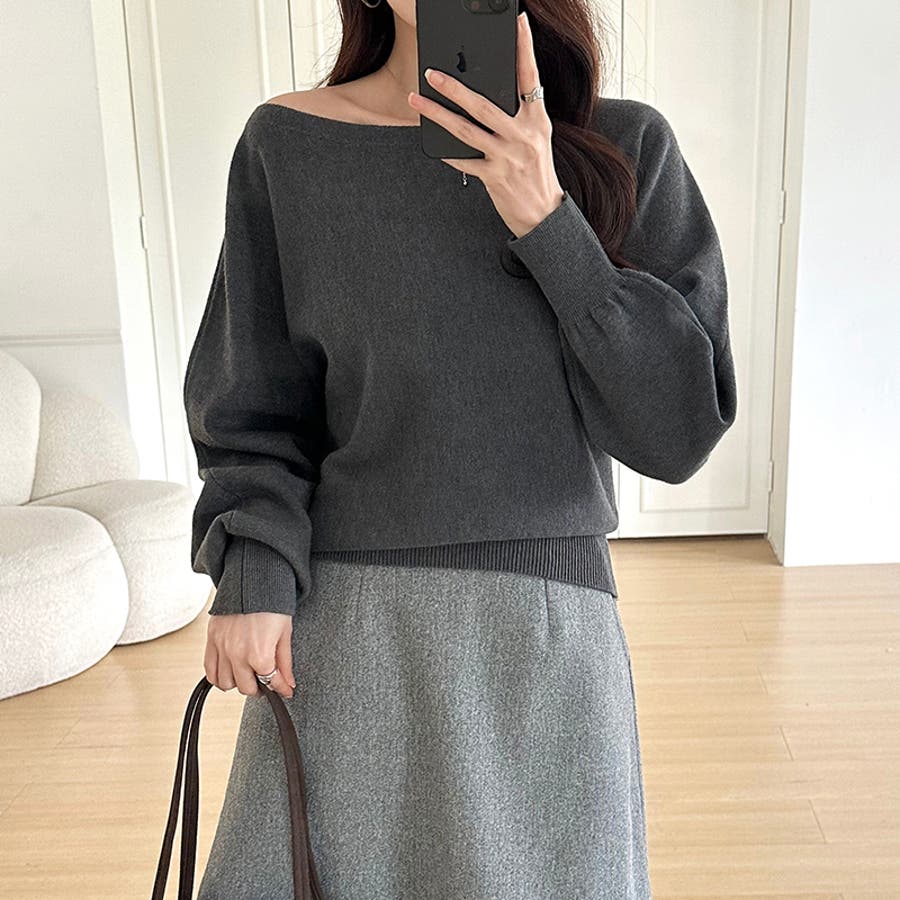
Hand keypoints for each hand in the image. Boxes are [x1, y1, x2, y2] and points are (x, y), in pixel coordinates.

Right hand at [205, 612, 295, 698]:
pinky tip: (230, 669)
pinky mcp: (211, 640)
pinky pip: (209, 670)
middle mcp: (238, 654)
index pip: (270, 683)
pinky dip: (219, 676)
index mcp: (260, 653)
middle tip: (265, 679)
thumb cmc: (271, 604)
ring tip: (247, 672)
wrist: (252, 581)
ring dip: (237, 682)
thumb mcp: (285, 633)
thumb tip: (288, 684)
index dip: (280, 688)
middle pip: (246, 688)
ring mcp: (222, 648)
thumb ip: (285, 663)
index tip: (285, 690)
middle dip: (259, 686)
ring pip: (225, 684)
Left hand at [407, 10, 564, 238]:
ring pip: (466, 130)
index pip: (530, 78)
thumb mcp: (535, 139)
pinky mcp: (495, 177)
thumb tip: (486, 94)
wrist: (544, 215)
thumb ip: (519, 116)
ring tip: (417, 100)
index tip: (518, 23)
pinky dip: (446, 151)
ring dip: (437, 114)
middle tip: (431, 72)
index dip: (525, 49)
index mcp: (537, 121)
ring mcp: (508, 157)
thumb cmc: (536, 173)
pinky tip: (431, 141)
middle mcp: (524, 136)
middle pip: (484, 104)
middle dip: (454, 87)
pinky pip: (464, 160)